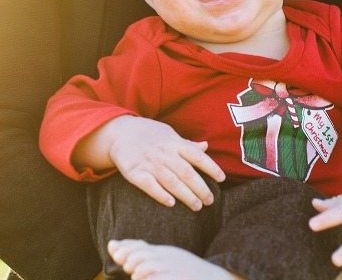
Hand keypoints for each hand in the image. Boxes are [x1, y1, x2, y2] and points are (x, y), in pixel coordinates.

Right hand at [108, 116, 225, 210]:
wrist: (120, 133)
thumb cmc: (148, 134)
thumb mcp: (168, 134)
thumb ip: (186, 144)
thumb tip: (206, 146)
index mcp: (174, 143)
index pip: (197, 156)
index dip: (211, 168)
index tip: (221, 179)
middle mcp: (164, 153)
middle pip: (187, 172)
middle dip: (201, 188)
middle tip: (210, 201)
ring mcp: (149, 163)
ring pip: (171, 181)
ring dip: (186, 195)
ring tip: (197, 206)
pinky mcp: (134, 172)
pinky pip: (149, 185)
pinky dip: (160, 195)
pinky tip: (171, 203)